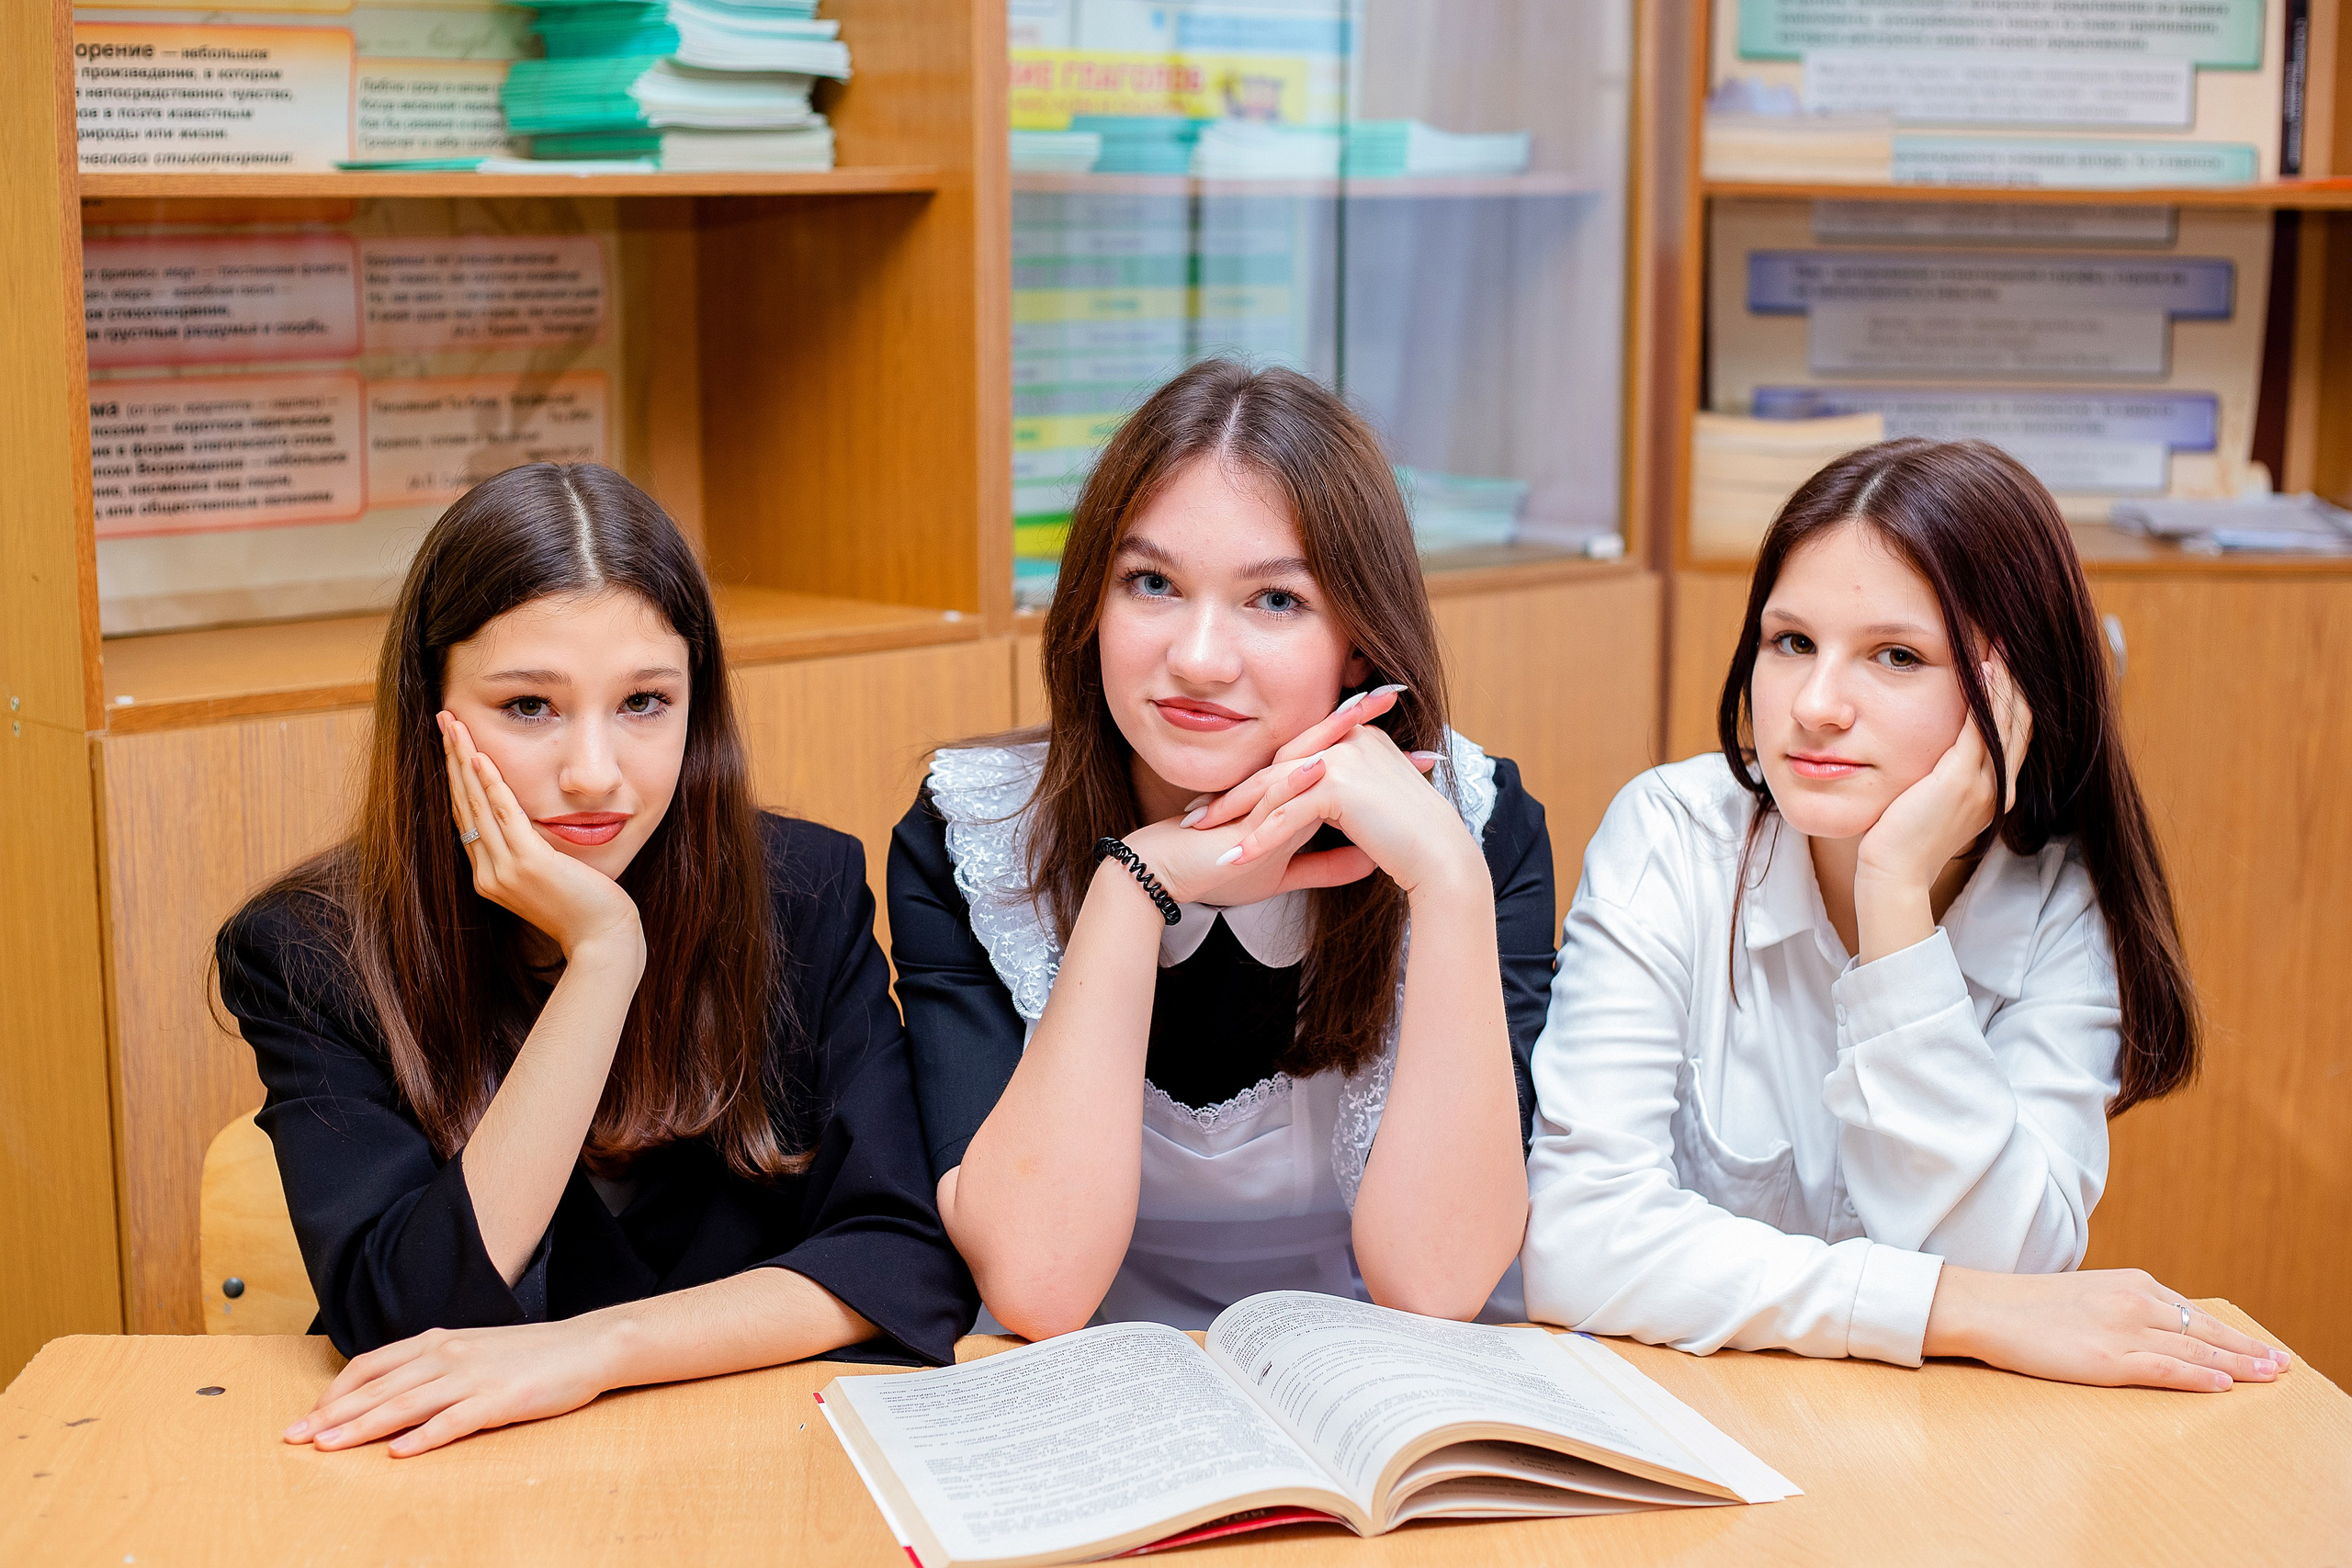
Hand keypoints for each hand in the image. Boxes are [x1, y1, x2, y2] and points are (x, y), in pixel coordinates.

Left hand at [284, 1317, 620, 1456]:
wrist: (585, 1346)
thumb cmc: (528, 1354)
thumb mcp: (472, 1349)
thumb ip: (432, 1366)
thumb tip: (391, 1393)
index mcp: (438, 1341)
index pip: (371, 1365)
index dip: (335, 1391)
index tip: (309, 1415)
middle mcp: (447, 1355)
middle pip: (378, 1388)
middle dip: (332, 1415)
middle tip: (295, 1437)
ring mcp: (472, 1377)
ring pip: (404, 1405)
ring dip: (361, 1428)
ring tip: (328, 1447)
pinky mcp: (498, 1401)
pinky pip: (453, 1421)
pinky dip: (423, 1438)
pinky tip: (399, 1453)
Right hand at [440, 712, 642, 961]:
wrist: (603, 941)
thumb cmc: (586, 910)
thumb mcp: (551, 877)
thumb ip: (532, 853)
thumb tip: (532, 825)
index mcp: (490, 877)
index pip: (465, 817)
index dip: (455, 778)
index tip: (452, 744)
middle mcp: (489, 874)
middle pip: (463, 804)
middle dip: (451, 759)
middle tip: (443, 720)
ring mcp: (506, 871)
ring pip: (476, 804)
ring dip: (464, 760)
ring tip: (454, 726)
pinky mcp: (529, 865)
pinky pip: (505, 815)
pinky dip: (492, 784)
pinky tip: (481, 757)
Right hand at [1107, 685, 1430, 907]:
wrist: (1167, 876)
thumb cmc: (1217, 871)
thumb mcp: (1285, 871)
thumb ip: (1326, 866)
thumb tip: (1370, 861)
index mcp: (1287, 794)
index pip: (1338, 767)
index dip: (1378, 759)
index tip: (1422, 753)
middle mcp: (1274, 785)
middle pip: (1323, 744)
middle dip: (1362, 723)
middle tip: (1399, 695)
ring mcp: (1256, 792)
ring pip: (1298, 754)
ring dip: (1333, 732)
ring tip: (1368, 710)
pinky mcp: (1237, 810)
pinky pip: (1268, 792)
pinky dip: (1295, 778)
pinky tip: (1322, 764)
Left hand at [1206, 717, 1479, 899]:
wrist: (1442, 860)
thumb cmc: (1412, 845)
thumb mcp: (1369, 817)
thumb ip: (1343, 807)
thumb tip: (1317, 818)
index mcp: (1355, 740)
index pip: (1292, 759)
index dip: (1255, 783)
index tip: (1223, 805)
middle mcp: (1348, 740)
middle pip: (1276, 766)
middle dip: (1233, 794)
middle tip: (1196, 816)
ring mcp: (1344, 758)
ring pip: (1274, 787)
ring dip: (1234, 813)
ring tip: (1202, 836)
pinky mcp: (1340, 784)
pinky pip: (1287, 813)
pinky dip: (1258, 838)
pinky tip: (1235, 859)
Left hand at [1856, 657, 2032, 896]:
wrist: (1893, 873)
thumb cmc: (1901, 840)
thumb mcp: (1930, 804)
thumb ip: (1943, 779)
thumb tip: (1936, 760)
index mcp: (1993, 793)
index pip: (2014, 735)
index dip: (2016, 697)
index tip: (2009, 662)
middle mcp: (1997, 787)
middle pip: (2021, 722)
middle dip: (2019, 680)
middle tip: (2013, 641)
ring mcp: (1983, 784)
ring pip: (2008, 720)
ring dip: (2008, 679)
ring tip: (2004, 643)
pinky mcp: (1960, 780)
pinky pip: (1981, 728)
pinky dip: (1987, 696)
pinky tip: (1984, 667)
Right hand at [1924, 1266, 2289, 1391]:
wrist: (1986, 1307)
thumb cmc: (2028, 1305)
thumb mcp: (2086, 1293)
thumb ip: (2121, 1306)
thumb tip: (2150, 1328)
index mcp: (2130, 1283)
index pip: (2193, 1312)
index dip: (2230, 1332)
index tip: (2256, 1345)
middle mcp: (2135, 1302)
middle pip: (2206, 1330)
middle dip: (2247, 1348)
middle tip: (2280, 1363)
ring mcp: (2124, 1331)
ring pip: (2196, 1350)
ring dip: (2238, 1365)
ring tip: (2268, 1376)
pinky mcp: (2109, 1360)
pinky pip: (2168, 1370)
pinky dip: (2200, 1377)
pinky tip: (2223, 1385)